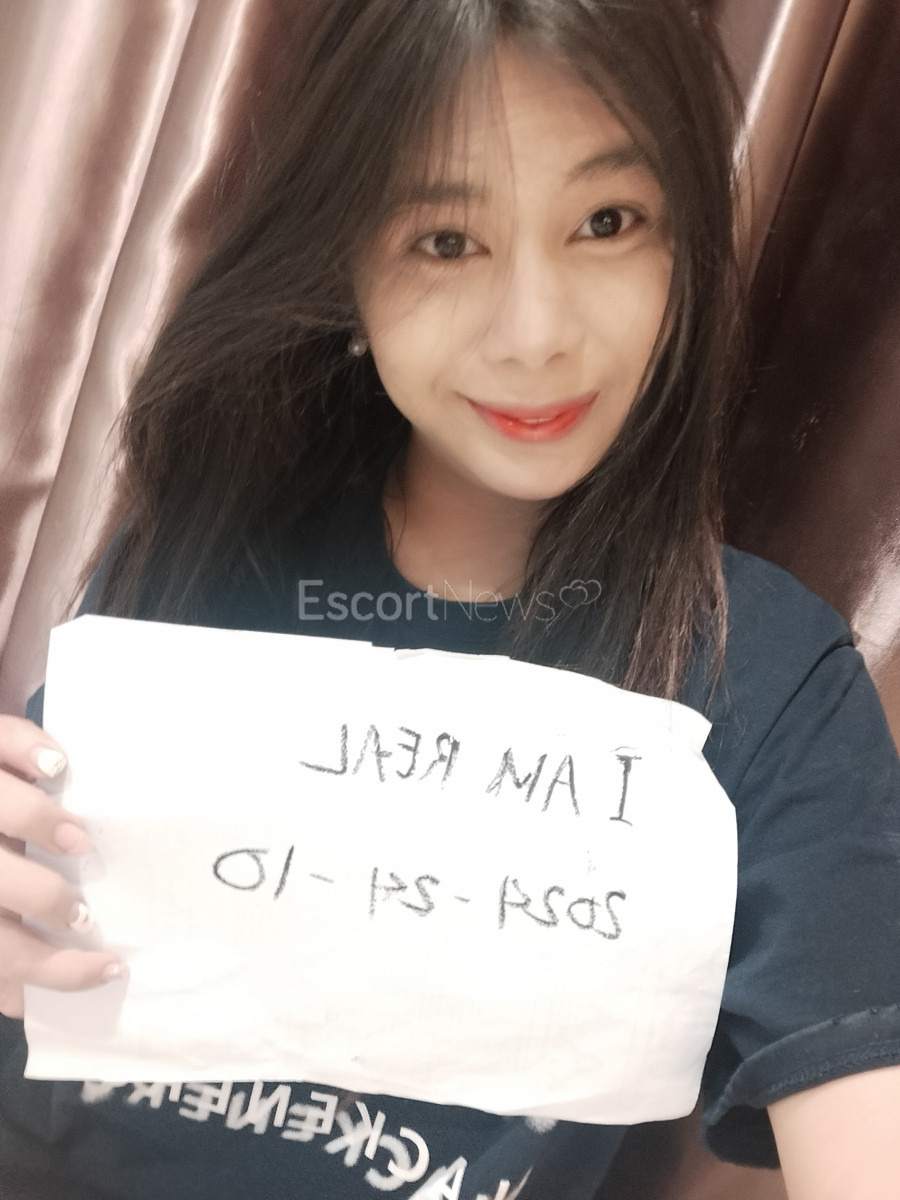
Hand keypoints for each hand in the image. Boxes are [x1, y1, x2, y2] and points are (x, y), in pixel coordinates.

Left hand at [0, 715, 125, 1018]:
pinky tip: (59, 765)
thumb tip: (27, 1003)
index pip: (3, 951)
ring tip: (79, 841)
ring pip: (2, 806)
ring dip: (43, 826)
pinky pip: (7, 741)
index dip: (54, 970)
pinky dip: (33, 750)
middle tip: (83, 911)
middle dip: (46, 901)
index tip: (108, 968)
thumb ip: (1, 945)